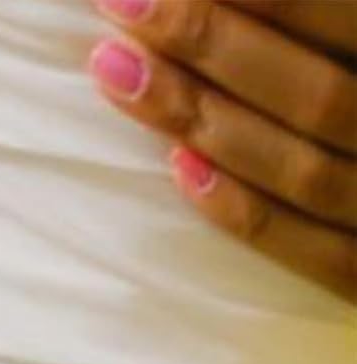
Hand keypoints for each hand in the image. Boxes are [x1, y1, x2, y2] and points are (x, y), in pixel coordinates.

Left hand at [88, 0, 356, 299]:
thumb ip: (343, 15)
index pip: (352, 13)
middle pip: (318, 90)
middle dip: (213, 42)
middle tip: (124, 0)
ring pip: (302, 166)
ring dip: (201, 117)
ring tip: (116, 70)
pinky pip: (315, 251)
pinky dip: (244, 211)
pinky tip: (177, 166)